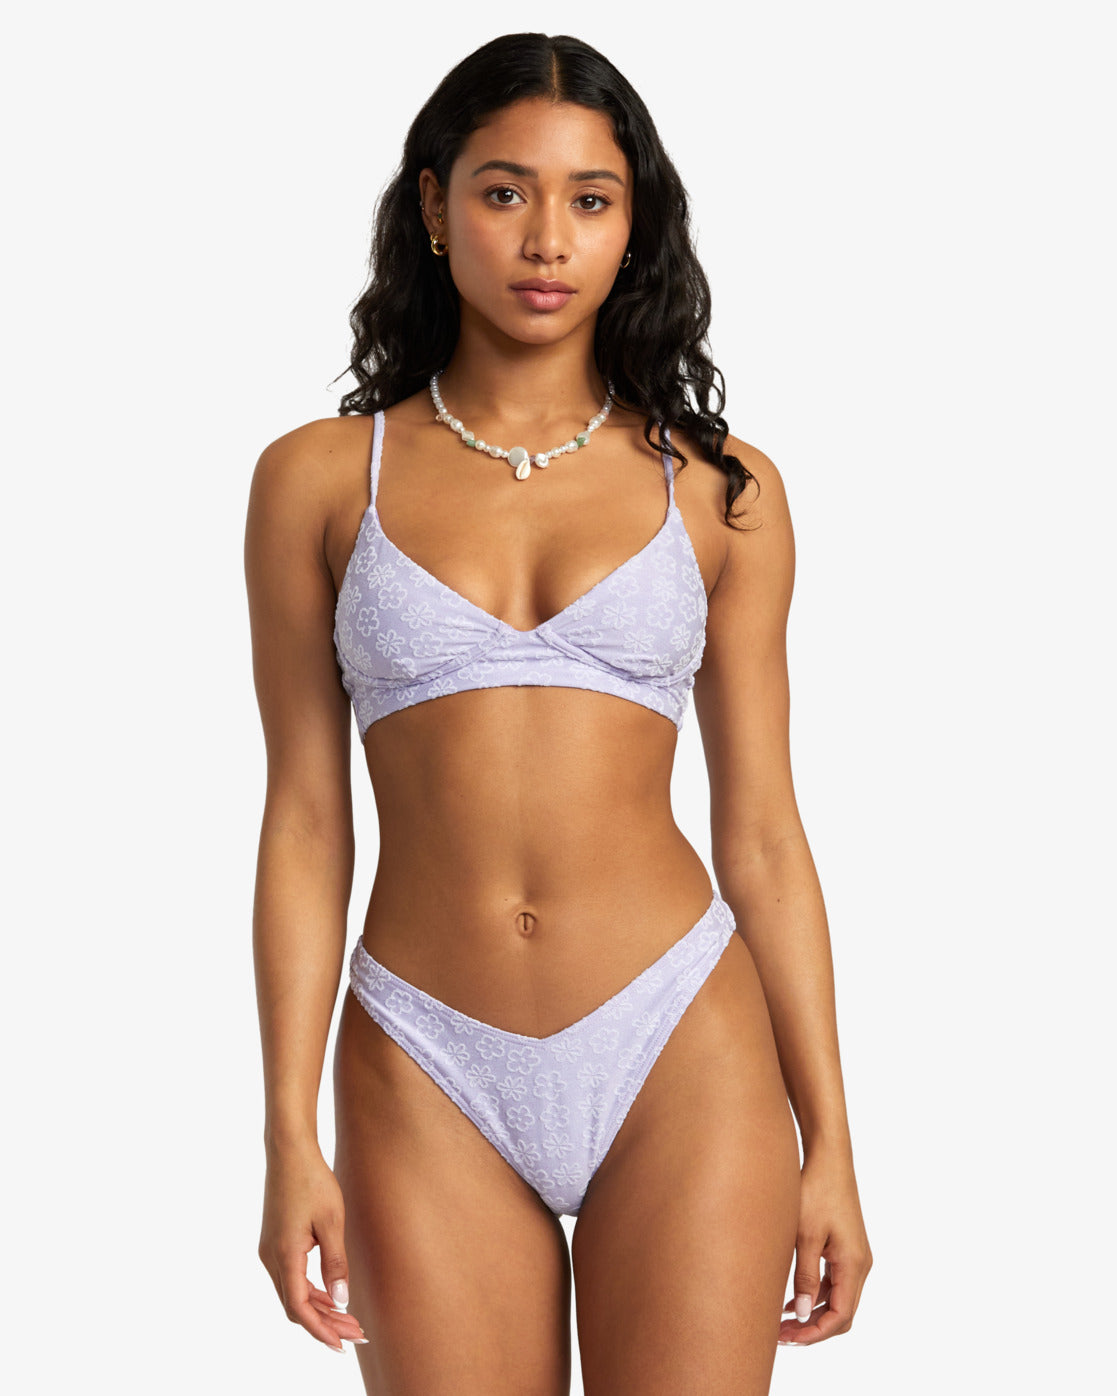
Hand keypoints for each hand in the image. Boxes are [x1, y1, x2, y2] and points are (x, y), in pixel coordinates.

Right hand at [258, 1141, 366, 1352]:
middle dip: (325, 1323)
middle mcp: (271, 1258)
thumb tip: (342, 1301)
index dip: (321, 1330)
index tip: (343, 1344)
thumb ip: (336, 1262)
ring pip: (292, 1294)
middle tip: (356, 1333)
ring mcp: (270, 1251)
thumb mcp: (332, 1221)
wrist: (289, 1151)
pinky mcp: (274, 1243)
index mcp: (284, 1255)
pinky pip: (290, 1279)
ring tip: (349, 1319)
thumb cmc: (313, 1181)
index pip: (300, 1308)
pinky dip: (310, 1291)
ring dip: (318, 1308)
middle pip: (295, 1306)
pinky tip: (332, 1294)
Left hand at [778, 1150, 871, 1345]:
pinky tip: (791, 1300)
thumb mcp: (805, 1236)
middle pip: (842, 1312)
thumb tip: (802, 1315)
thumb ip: (805, 1277)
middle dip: (813, 1328)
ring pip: (838, 1299)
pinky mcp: (845, 1247)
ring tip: (782, 1323)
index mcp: (854, 1263)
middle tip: (782, 1336)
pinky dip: (816, 1296)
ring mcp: (855, 1256)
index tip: (788, 1338)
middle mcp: (860, 1263)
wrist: (828, 1158)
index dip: (815, 1333)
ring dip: (813, 1314)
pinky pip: (834, 1282)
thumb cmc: (816, 1190)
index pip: (840, 1315)